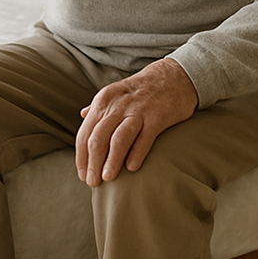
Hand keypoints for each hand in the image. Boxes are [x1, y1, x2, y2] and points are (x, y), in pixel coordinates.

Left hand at [76, 57, 198, 187]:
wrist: (176, 75)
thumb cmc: (143, 89)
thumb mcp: (116, 92)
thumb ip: (99, 106)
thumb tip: (82, 115)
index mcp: (103, 101)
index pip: (85, 133)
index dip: (81, 157)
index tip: (83, 174)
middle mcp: (117, 105)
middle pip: (98, 138)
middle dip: (92, 163)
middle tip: (93, 183)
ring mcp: (138, 111)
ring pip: (118, 140)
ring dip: (111, 161)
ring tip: (108, 178)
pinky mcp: (157, 117)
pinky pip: (144, 138)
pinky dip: (136, 154)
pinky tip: (131, 168)